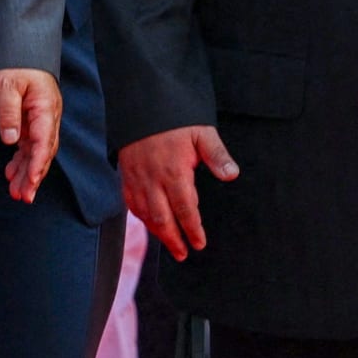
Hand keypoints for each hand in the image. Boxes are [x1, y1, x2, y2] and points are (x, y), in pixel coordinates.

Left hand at [0, 68, 62, 202]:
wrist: (20, 51)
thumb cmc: (16, 64)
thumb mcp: (7, 84)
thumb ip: (8, 112)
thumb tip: (10, 139)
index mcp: (46, 107)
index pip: (44, 140)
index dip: (38, 162)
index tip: (32, 180)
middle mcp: (48, 117)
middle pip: (44, 152)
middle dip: (34, 176)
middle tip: (24, 196)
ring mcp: (41, 121)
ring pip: (36, 153)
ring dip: (27, 173)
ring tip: (17, 193)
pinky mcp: (32, 122)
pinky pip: (28, 146)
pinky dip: (21, 161)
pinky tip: (12, 174)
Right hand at [118, 125, 239, 261]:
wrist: (141, 103)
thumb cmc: (174, 119)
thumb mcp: (201, 132)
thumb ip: (216, 155)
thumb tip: (232, 174)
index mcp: (174, 172)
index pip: (185, 209)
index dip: (193, 230)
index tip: (199, 243)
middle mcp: (152, 179)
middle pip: (162, 219)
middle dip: (173, 240)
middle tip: (183, 254)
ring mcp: (136, 178)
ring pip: (144, 214)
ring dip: (157, 233)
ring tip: (169, 244)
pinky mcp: (126, 174)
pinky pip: (130, 202)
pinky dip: (140, 217)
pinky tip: (149, 222)